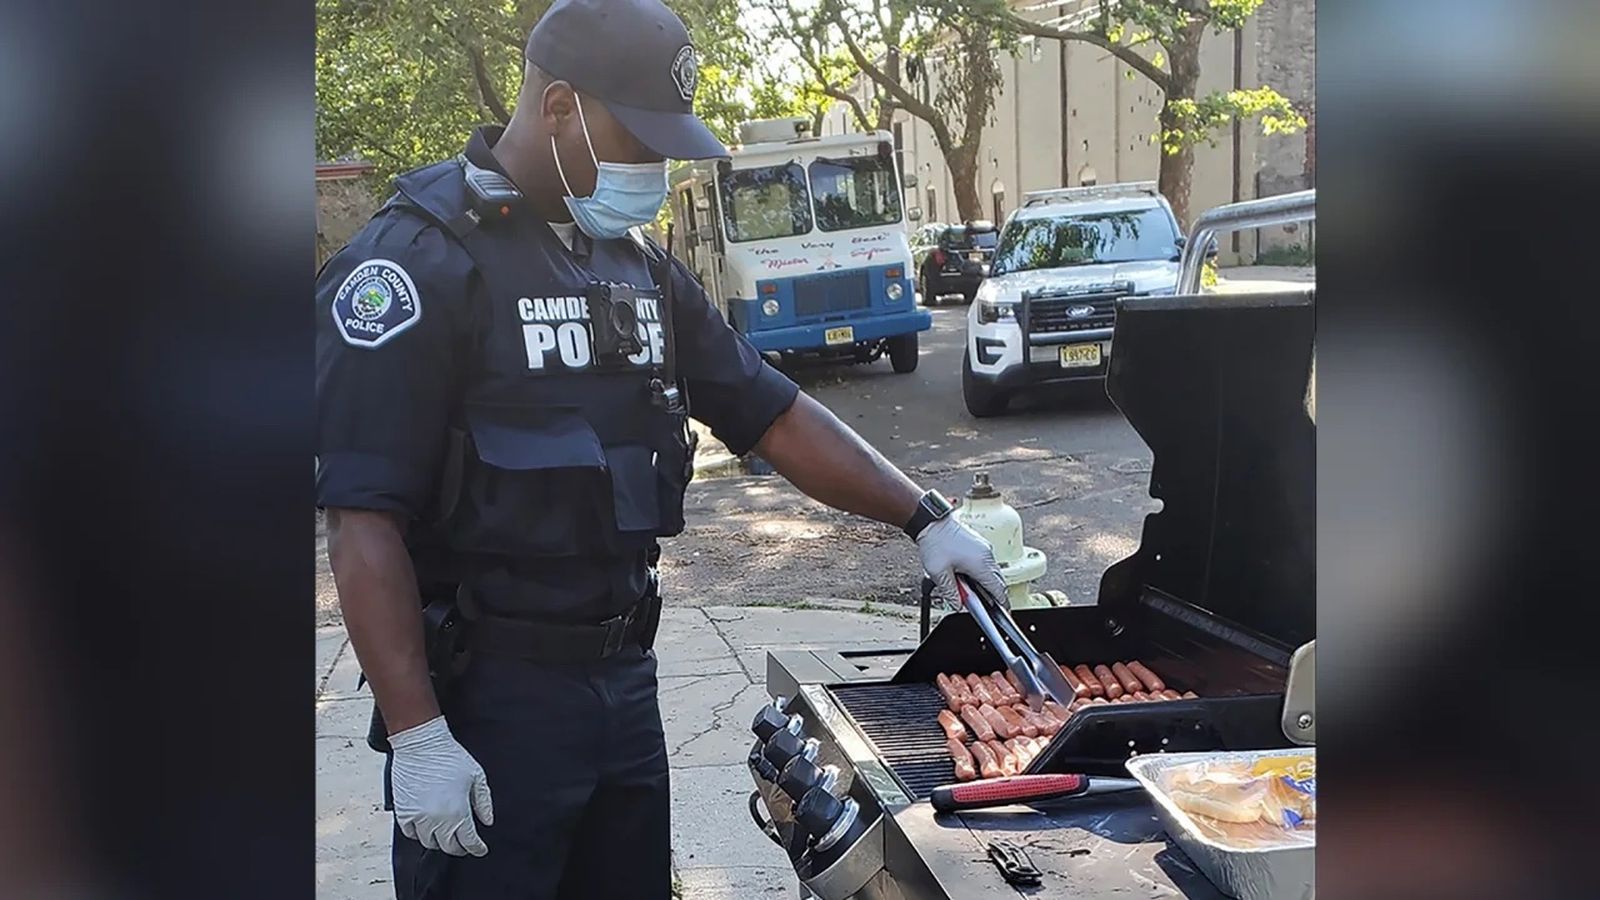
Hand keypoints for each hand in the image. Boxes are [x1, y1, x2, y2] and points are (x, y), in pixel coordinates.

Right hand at [388, 715, 494, 856]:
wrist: (421, 744)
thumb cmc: (450, 757)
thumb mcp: (476, 776)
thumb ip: (483, 802)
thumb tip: (487, 821)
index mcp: (458, 812)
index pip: (469, 842)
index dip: (476, 848)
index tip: (480, 849)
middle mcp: (437, 820)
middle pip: (449, 846)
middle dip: (459, 847)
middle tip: (464, 843)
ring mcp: (418, 817)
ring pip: (429, 842)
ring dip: (439, 841)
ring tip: (446, 834)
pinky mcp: (403, 812)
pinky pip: (410, 833)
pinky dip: (419, 834)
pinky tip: (427, 827)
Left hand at [914, 516, 1008, 609]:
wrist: (931, 521)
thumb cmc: (935, 543)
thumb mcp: (939, 574)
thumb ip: (950, 593)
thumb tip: (957, 605)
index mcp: (981, 564)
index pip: (998, 590)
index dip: (1001, 603)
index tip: (1002, 612)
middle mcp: (987, 555)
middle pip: (998, 582)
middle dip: (992, 595)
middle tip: (981, 605)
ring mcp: (984, 549)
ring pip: (992, 572)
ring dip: (985, 583)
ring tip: (968, 589)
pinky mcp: (979, 545)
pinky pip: (987, 564)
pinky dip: (982, 573)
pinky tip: (967, 577)